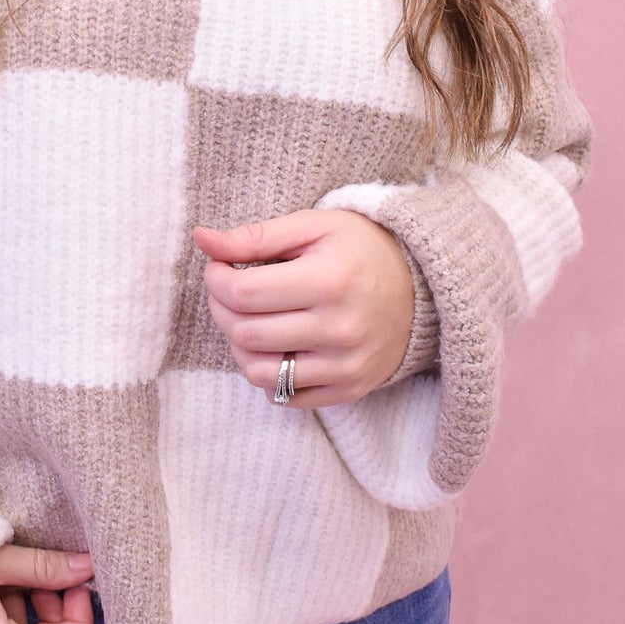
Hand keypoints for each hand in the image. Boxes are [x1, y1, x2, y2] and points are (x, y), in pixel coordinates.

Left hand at [193, 208, 414, 408]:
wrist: (423, 288)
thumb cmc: (361, 249)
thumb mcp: (313, 227)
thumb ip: (256, 236)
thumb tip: (202, 239)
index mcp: (329, 281)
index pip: (242, 293)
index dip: (216, 279)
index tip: (219, 268)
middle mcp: (339, 329)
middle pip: (245, 332)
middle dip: (220, 309)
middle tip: (227, 290)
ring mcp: (346, 365)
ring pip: (258, 372)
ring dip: (238, 345)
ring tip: (248, 319)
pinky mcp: (349, 389)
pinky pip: (284, 396)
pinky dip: (267, 373)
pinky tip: (274, 344)